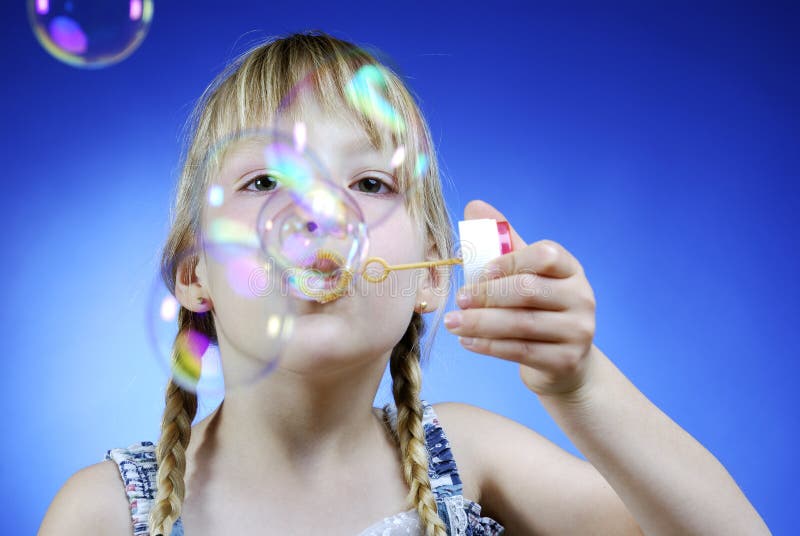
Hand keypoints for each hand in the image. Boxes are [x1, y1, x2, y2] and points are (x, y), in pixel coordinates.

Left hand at [444, 200, 597, 396]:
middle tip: (459, 299)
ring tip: (453, 323)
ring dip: (480, 322)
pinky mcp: (566, 360)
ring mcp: (578, 331)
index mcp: (570, 269)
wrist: (563, 360)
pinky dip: (489, 345)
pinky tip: (467, 341)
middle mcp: (581, 297)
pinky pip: (520, 351)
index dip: (509, 261)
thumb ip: (503, 242)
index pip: (545, 255)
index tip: (478, 272)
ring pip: (521, 324)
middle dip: (487, 295)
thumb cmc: (536, 308)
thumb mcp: (525, 273)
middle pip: (528, 291)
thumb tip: (475, 205)